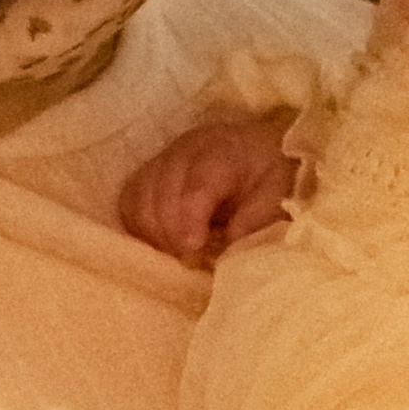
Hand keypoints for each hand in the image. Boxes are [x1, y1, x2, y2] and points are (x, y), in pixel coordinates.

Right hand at [119, 115, 296, 265]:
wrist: (260, 154)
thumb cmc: (272, 177)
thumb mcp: (280, 195)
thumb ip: (259, 218)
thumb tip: (230, 244)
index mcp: (224, 150)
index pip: (196, 182)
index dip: (189, 217)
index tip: (194, 248)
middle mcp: (185, 149)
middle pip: (160, 192)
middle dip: (172, 233)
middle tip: (193, 259)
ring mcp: (162, 161)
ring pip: (138, 199)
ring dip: (154, 234)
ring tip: (180, 253)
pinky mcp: (147, 176)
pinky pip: (128, 204)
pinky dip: (140, 229)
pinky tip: (162, 243)